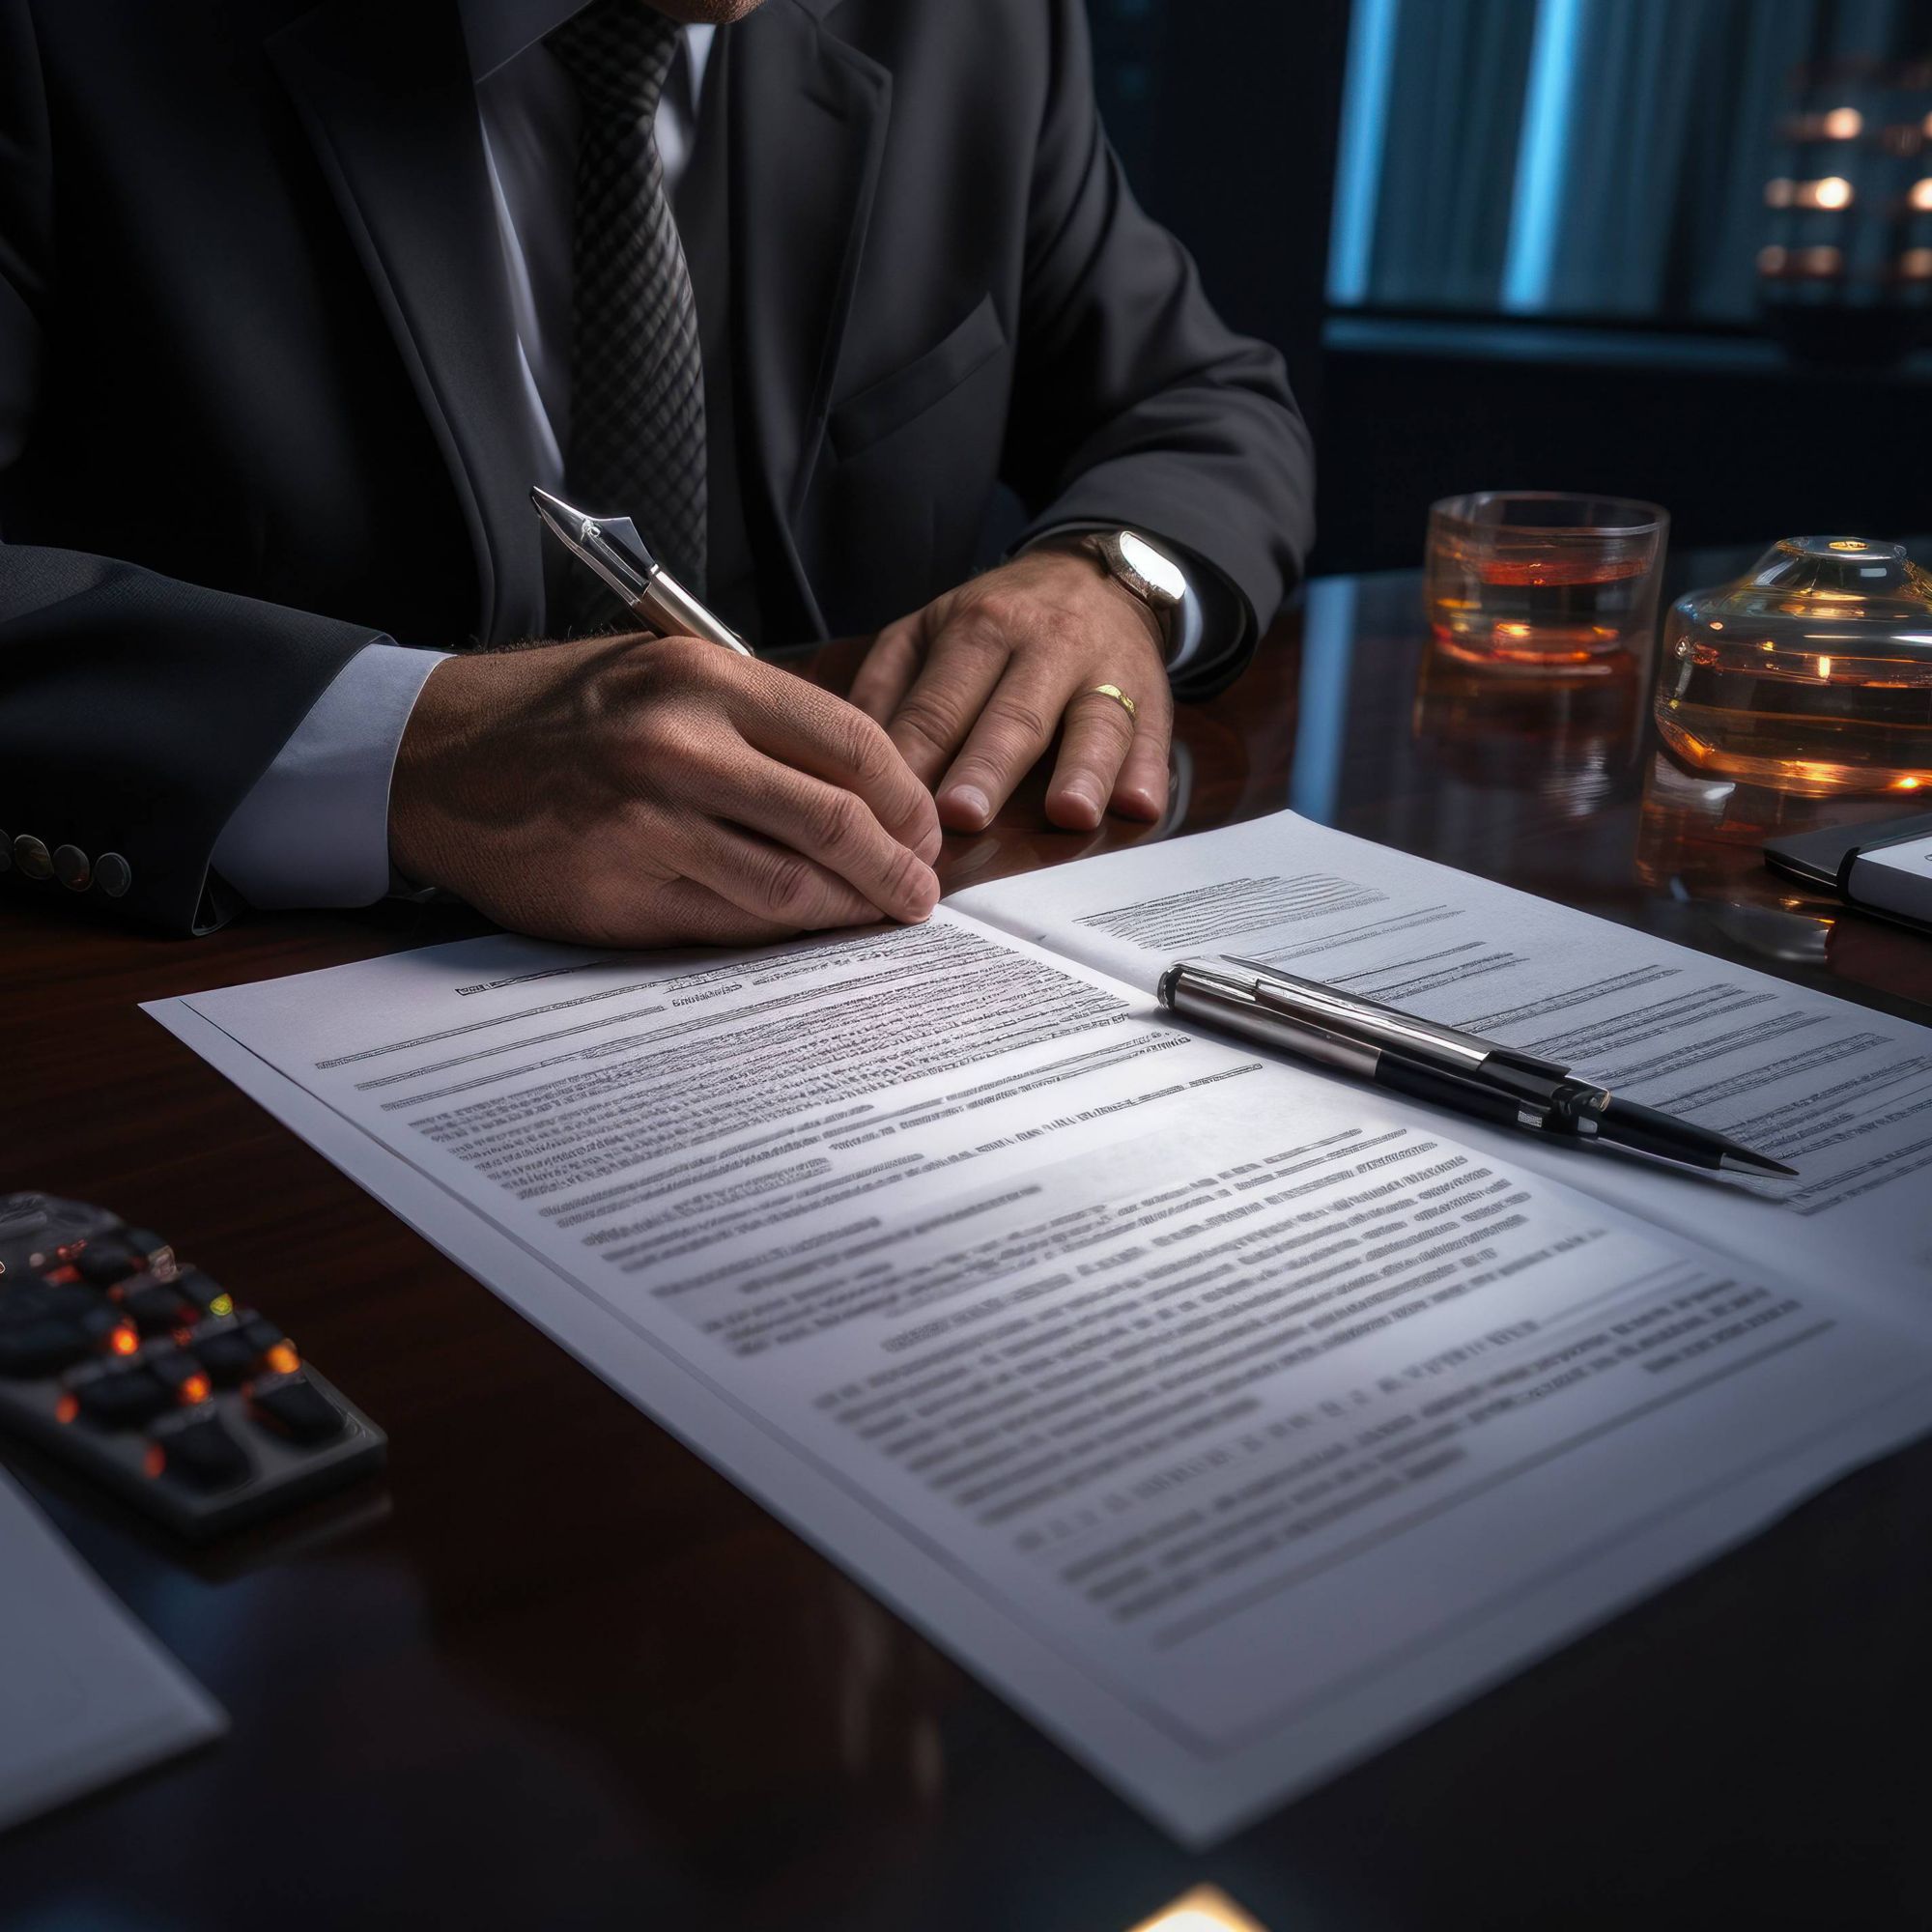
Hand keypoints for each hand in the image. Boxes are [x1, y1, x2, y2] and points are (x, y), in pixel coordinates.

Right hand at [389, 634, 941, 946]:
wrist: (437, 757)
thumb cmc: (562, 715)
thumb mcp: (663, 674)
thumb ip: (760, 720)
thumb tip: (865, 787)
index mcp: (704, 678)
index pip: (851, 742)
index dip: (905, 797)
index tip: (924, 828)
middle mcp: (679, 747)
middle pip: (836, 820)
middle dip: (897, 867)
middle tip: (919, 891)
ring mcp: (647, 825)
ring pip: (792, 886)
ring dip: (850, 910)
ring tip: (875, 915)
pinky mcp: (620, 892)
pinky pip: (731, 924)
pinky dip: (782, 933)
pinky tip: (805, 929)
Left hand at [848, 548, 1171, 833]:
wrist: (1101, 575)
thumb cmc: (1002, 620)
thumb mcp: (931, 628)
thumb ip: (888, 684)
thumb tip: (850, 755)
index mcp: (979, 628)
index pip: (940, 704)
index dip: (918, 757)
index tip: (895, 809)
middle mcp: (1045, 645)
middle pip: (1014, 715)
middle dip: (989, 767)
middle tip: (964, 816)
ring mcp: (1106, 670)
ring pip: (1094, 722)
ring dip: (1082, 770)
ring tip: (1068, 814)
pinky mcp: (1154, 697)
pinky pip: (1154, 736)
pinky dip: (1149, 772)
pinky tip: (1141, 804)